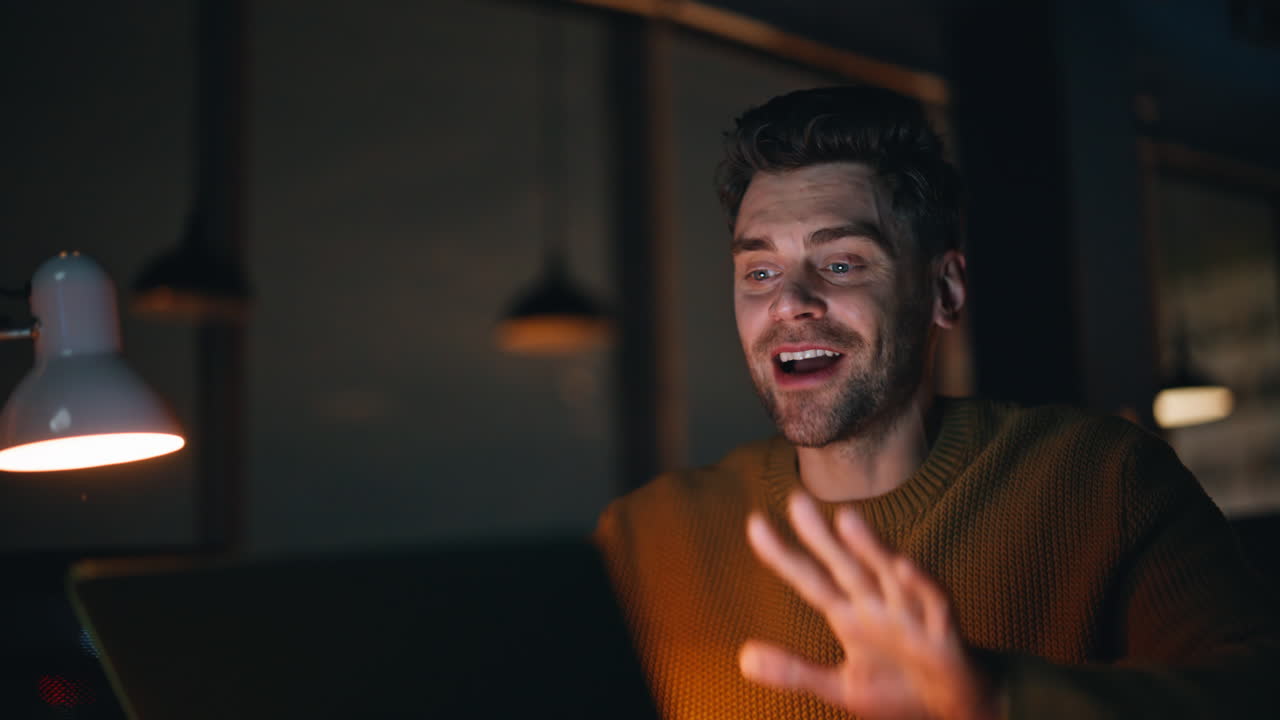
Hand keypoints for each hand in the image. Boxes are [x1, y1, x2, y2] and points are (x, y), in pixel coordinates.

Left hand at [741, 491, 1002, 719]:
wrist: (957, 710)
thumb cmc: (901, 689)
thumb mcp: (842, 687)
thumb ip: (795, 671)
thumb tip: (742, 658)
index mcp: (850, 616)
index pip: (810, 580)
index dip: (782, 556)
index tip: (754, 524)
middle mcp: (877, 605)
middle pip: (844, 566)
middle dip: (821, 537)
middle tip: (796, 498)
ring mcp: (910, 615)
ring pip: (888, 574)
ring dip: (870, 547)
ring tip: (846, 517)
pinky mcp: (943, 632)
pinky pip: (932, 602)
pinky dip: (919, 584)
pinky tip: (902, 565)